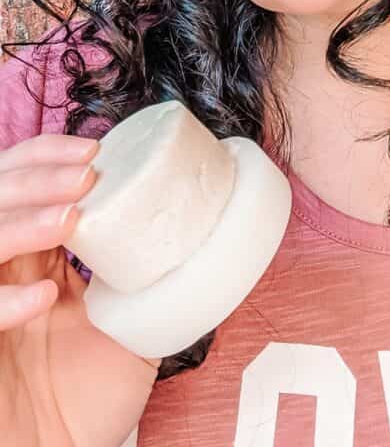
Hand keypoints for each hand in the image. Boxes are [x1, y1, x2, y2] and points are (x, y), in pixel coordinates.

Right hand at [0, 133, 160, 446]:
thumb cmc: (90, 403)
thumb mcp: (134, 330)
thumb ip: (152, 282)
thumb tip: (207, 235)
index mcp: (37, 260)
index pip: (26, 185)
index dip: (49, 158)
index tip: (95, 149)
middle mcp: (5, 274)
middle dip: (37, 176)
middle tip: (86, 173)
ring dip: (22, 221)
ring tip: (70, 217)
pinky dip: (4, 299)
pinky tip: (43, 297)